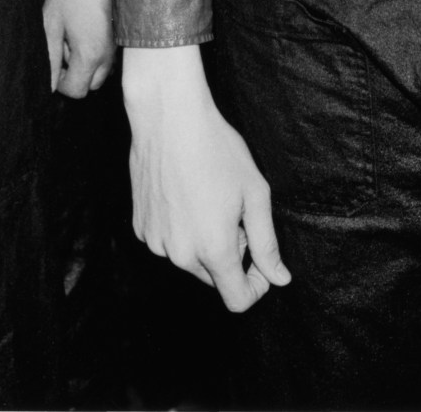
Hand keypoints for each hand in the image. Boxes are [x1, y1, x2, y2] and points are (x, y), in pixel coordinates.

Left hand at [42, 0, 116, 97]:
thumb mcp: (51, 27)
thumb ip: (50, 60)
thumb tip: (50, 85)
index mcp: (89, 56)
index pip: (76, 91)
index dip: (61, 83)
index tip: (55, 63)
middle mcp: (108, 56)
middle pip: (91, 85)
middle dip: (76, 75)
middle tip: (65, 49)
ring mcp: (116, 47)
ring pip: (101, 72)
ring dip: (87, 65)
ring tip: (76, 39)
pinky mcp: (120, 38)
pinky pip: (108, 58)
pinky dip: (97, 54)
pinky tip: (87, 33)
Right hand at [123, 44, 289, 312]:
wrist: (169, 119)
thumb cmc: (217, 150)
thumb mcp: (255, 194)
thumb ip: (267, 243)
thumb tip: (280, 279)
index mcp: (213, 250)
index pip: (237, 300)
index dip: (256, 286)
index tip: (261, 260)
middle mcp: (180, 255)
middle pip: (214, 278)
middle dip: (231, 255)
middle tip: (235, 212)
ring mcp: (155, 242)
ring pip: (190, 259)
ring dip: (204, 241)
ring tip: (208, 197)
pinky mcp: (140, 227)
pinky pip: (169, 242)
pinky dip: (181, 229)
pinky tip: (186, 194)